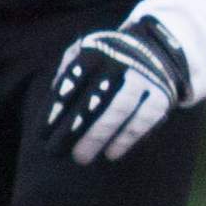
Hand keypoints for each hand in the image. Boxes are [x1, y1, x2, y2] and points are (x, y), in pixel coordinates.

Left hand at [44, 15, 190, 164]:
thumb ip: (69, 68)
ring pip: (120, 107)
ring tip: (81, 157)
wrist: (159, 49)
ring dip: (99, 134)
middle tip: (55, 150)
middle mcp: (123, 61)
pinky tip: (111, 153)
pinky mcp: (161, 94)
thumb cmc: (111, 58)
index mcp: (100, 50)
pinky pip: (144, 118)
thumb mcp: (89, 50)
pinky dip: (127, 138)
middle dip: (73, 125)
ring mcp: (144, 77)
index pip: (74, 79)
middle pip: (95, 95)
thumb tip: (53, 96)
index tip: (43, 132)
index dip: (57, 106)